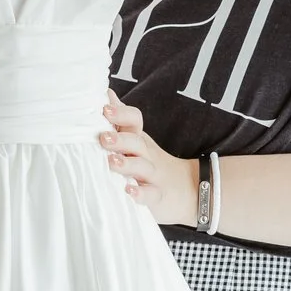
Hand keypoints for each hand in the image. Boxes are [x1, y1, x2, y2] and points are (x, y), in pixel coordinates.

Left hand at [101, 92, 196, 226]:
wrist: (188, 188)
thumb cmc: (149, 161)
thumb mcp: (136, 139)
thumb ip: (121, 119)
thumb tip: (105, 93)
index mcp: (138, 139)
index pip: (134, 120)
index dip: (121, 114)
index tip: (104, 110)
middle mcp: (146, 155)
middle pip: (136, 142)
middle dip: (120, 139)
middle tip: (103, 138)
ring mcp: (153, 175)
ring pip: (142, 167)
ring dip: (127, 164)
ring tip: (112, 162)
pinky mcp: (157, 196)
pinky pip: (150, 195)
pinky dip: (141, 193)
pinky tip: (129, 191)